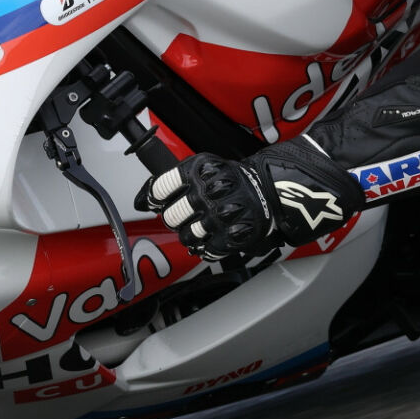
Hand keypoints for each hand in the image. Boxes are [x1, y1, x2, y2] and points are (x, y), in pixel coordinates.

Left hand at [136, 138, 363, 260]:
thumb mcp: (208, 168)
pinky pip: (204, 250)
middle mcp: (208, 193)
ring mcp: (220, 217)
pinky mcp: (231, 238)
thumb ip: (174, 181)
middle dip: (178, 216)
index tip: (159, 200)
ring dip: (191, 233)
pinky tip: (214, 236)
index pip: (160, 187)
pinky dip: (206, 247)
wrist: (279, 191)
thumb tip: (140, 198)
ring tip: (205, 224)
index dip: (156, 197)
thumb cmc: (239, 179)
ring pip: (186, 235)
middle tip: (192, 211)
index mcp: (201, 171)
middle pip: (171, 215)